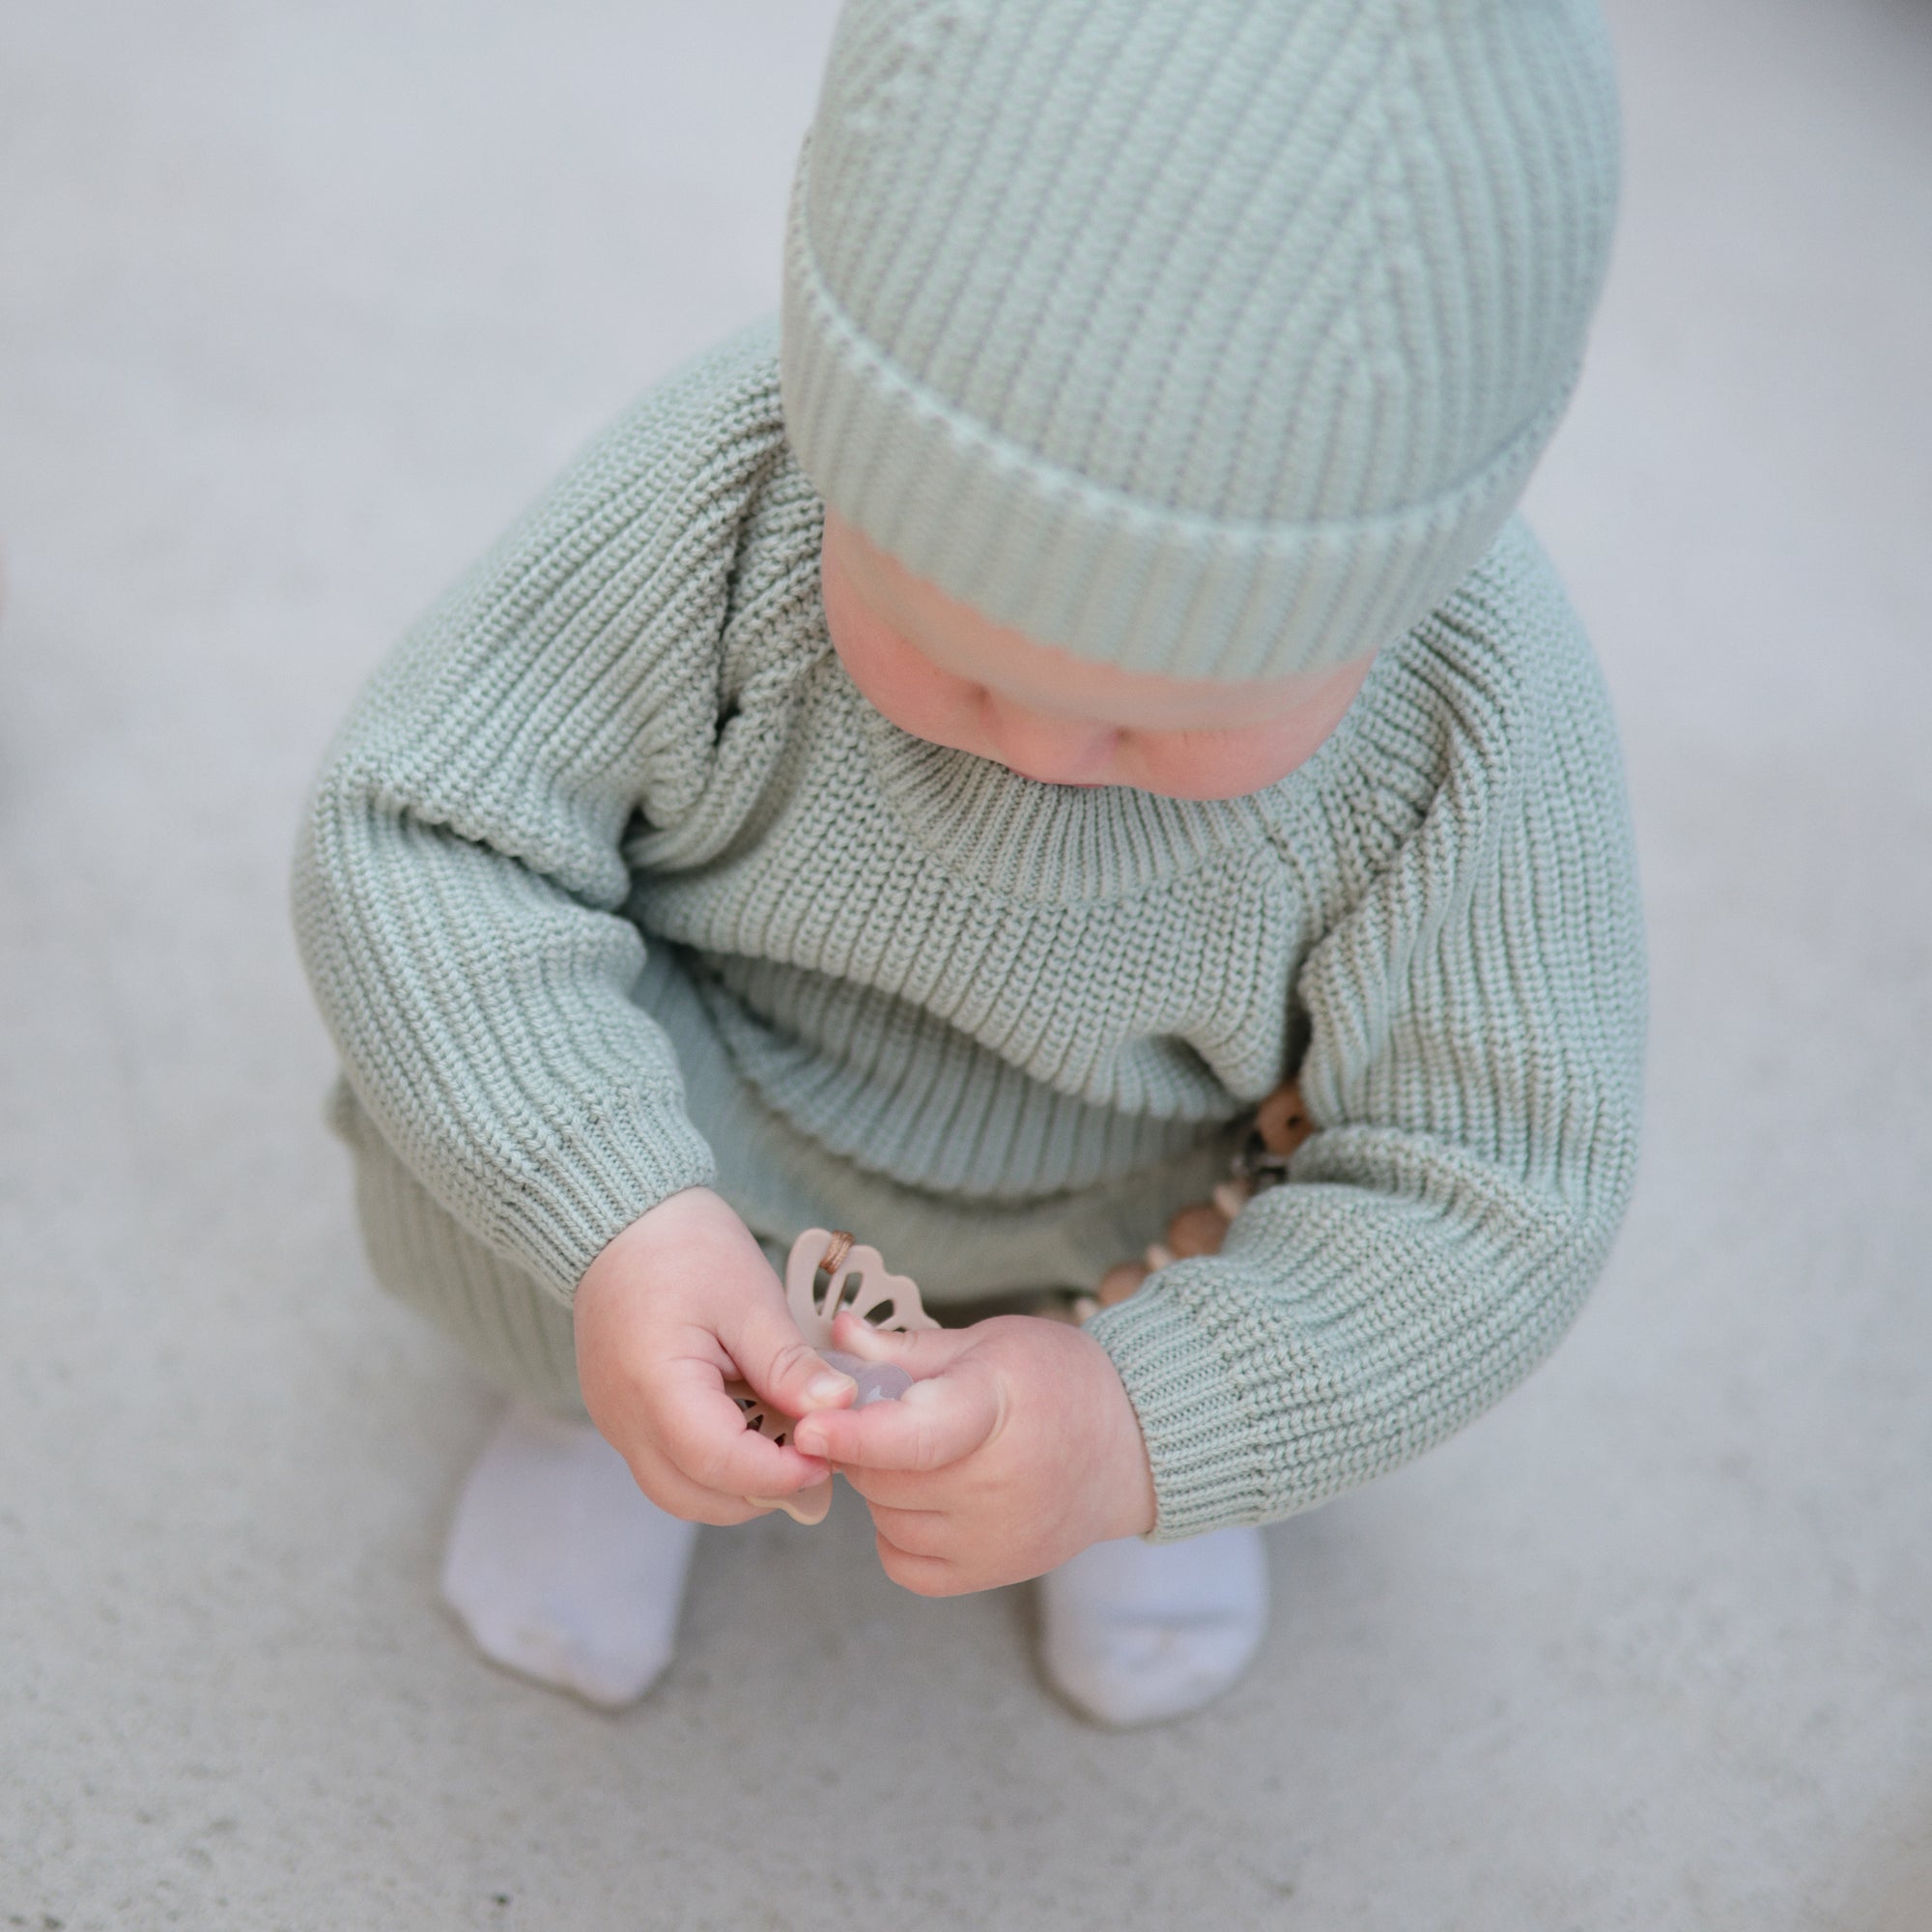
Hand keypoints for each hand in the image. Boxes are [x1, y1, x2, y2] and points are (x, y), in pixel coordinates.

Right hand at [573, 1189, 855, 1524]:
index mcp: (655, 1385)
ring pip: (678, 1491)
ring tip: (787, 1446)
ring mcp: (616, 1423)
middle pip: (694, 1497)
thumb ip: (789, 1365)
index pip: (719, 1464)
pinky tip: (753, 1430)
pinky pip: (667, 1465)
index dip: (779, 1473)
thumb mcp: (750, 1299)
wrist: (623, 1221)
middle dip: (760, 1493)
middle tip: (815, 1458)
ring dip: (736, 1486)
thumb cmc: (685, 1247)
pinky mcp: (622, 1417)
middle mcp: (624, 1419)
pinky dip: (713, 1466)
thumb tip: (837, 1409)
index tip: (828, 1456)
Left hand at [791, 1312, 1156, 1595]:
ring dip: (881, 1486)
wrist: (1130, 1446)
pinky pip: (902, 1562)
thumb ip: (905, 1348)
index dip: (853, 1433)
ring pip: (884, 1517)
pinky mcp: (991, 1573)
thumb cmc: (1056, 1380)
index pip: (914, 1434)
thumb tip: (835, 1334)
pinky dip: (897, 1531)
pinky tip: (930, 1498)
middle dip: (863, 1441)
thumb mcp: (987, 1343)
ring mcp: (995, 1537)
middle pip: (881, 1474)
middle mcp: (997, 1483)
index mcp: (996, 1407)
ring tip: (926, 1453)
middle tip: (895, 1414)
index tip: (805, 1426)